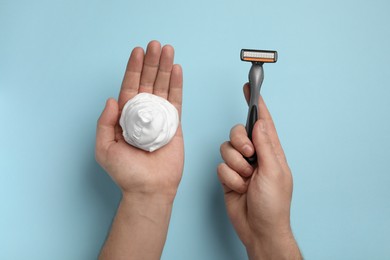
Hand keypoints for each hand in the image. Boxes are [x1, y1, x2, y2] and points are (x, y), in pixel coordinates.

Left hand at [96, 40, 183, 202]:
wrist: (149, 188)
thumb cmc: (126, 172)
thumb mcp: (104, 148)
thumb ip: (105, 123)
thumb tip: (111, 99)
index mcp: (126, 116)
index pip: (130, 86)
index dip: (134, 68)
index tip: (138, 51)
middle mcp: (143, 113)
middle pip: (148, 82)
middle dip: (152, 62)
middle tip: (156, 44)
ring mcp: (160, 117)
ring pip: (163, 87)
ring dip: (166, 68)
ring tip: (168, 50)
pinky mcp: (175, 124)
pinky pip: (177, 101)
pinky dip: (177, 85)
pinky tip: (177, 70)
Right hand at [218, 84, 300, 258]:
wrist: (258, 228)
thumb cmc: (273, 204)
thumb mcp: (274, 172)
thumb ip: (266, 145)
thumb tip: (261, 122)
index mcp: (271, 150)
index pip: (262, 122)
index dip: (256, 104)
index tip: (249, 88)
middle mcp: (255, 154)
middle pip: (238, 131)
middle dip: (240, 143)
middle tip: (249, 157)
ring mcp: (240, 165)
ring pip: (226, 149)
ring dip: (235, 167)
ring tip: (246, 180)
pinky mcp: (228, 175)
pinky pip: (220, 166)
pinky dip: (229, 178)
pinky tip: (239, 189)